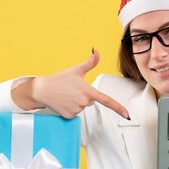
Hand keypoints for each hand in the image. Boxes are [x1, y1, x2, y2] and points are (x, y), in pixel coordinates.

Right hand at [13, 49, 128, 119]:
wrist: (41, 90)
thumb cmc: (59, 79)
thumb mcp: (76, 70)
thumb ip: (90, 62)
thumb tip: (97, 51)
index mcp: (88, 91)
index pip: (107, 100)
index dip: (118, 108)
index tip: (127, 115)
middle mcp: (84, 102)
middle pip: (91, 100)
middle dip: (84, 95)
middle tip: (71, 90)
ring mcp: (76, 110)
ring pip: (82, 106)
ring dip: (76, 102)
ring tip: (66, 95)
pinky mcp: (69, 116)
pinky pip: (75, 113)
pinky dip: (70, 108)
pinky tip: (63, 102)